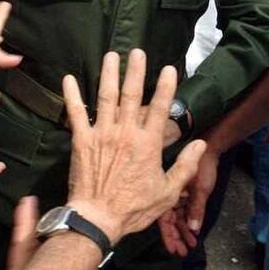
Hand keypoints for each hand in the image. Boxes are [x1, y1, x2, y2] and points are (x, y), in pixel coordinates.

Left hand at [63, 50, 206, 245]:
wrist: (98, 217)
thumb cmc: (134, 207)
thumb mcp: (168, 191)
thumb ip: (185, 166)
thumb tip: (200, 144)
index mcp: (148, 144)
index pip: (159, 108)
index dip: (165, 87)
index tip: (169, 68)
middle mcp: (125, 133)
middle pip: (131, 95)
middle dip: (135, 71)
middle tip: (137, 52)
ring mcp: (101, 134)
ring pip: (105, 97)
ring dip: (108, 74)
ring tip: (111, 55)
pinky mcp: (81, 140)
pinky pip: (75, 113)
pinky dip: (71, 94)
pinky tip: (68, 78)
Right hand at [158, 147, 218, 255]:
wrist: (209, 151)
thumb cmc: (203, 167)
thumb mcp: (200, 189)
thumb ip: (196, 208)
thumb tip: (193, 228)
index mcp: (168, 192)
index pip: (164, 217)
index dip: (168, 234)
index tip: (172, 248)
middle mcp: (169, 194)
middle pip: (169, 219)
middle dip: (175, 236)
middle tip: (181, 252)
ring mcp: (177, 195)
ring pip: (177, 217)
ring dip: (183, 231)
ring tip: (190, 245)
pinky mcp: (184, 195)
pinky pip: (183, 211)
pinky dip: (188, 222)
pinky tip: (192, 232)